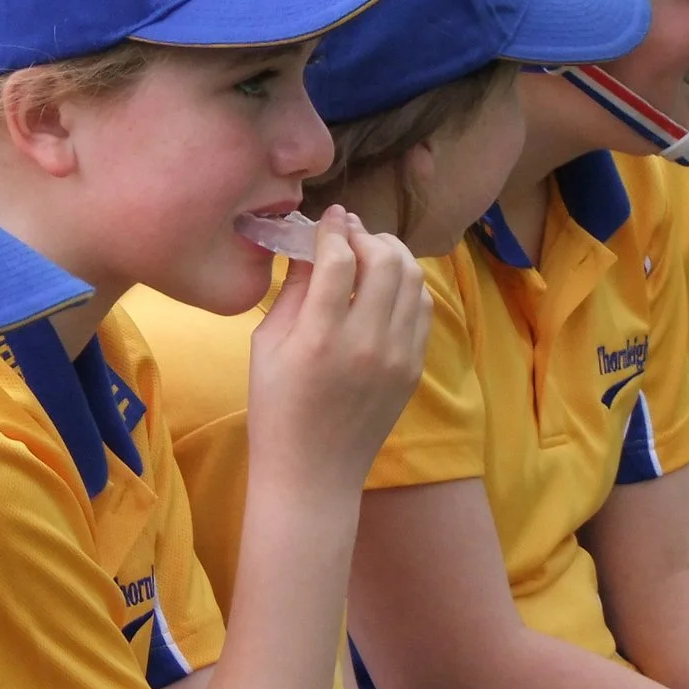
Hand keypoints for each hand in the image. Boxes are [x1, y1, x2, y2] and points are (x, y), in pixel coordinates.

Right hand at [247, 210, 432, 495]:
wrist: (312, 472)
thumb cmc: (276, 408)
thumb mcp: (267, 346)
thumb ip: (292, 291)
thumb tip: (311, 246)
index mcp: (320, 338)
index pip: (339, 258)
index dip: (334, 227)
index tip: (329, 216)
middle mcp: (365, 343)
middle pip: (385, 259)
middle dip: (367, 235)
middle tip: (348, 234)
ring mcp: (397, 357)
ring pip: (413, 279)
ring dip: (392, 255)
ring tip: (369, 254)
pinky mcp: (413, 368)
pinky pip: (422, 309)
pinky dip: (406, 286)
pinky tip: (385, 287)